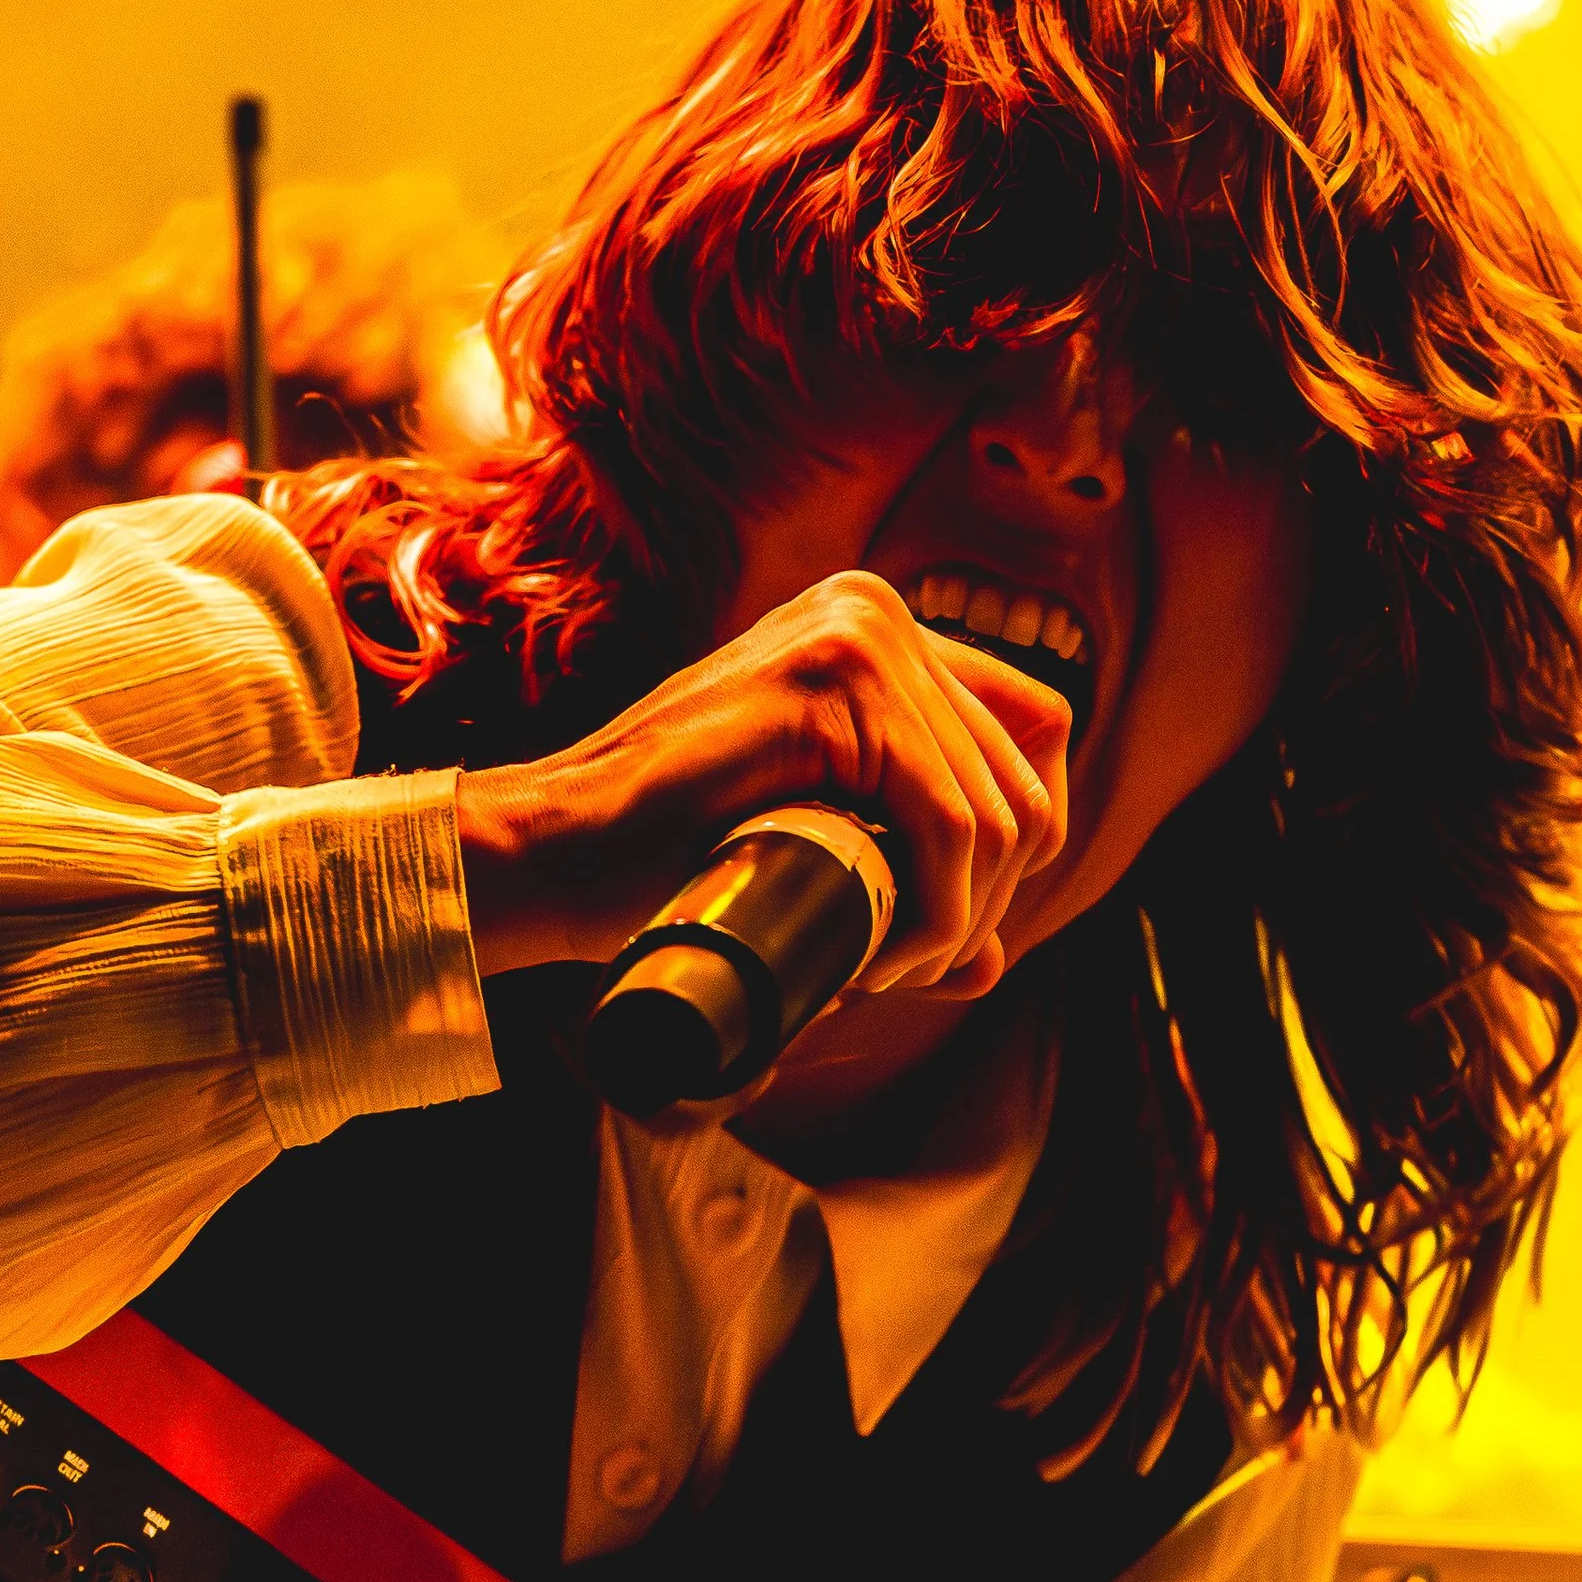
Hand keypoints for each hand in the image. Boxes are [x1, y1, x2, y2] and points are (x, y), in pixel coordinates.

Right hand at [455, 571, 1068, 985]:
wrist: (549, 853)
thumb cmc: (666, 859)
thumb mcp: (815, 848)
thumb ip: (904, 877)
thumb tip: (994, 960)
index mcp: (878, 630)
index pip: (1033, 733)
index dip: (1015, 847)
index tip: (944, 925)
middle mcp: (876, 612)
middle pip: (1024, 779)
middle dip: (986, 901)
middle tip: (904, 968)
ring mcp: (857, 633)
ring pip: (995, 812)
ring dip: (956, 922)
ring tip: (878, 969)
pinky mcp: (832, 682)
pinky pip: (949, 824)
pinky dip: (935, 915)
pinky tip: (878, 957)